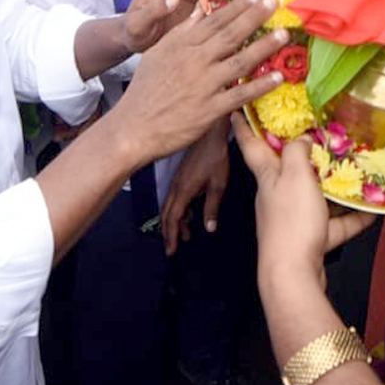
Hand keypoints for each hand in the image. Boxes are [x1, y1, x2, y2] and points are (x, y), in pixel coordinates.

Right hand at [113, 0, 286, 164]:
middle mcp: (195, 61)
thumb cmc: (144, 90)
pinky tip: (278, 77)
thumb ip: (180, 32)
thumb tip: (200, 11)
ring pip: (239, 62)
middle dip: (255, 17)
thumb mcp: (157, 54)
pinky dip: (259, 86)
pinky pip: (240, 95)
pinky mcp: (210, 110)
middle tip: (275, 3)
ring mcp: (204, 85)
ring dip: (264, 47)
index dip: (238, 7)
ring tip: (284, 34)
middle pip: (230, 35)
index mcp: (182, 46)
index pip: (214, 21)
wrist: (133, 127)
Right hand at [161, 117, 229, 254]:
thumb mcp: (218, 184)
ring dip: (174, 222)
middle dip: (169, 232)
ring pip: (169, 206)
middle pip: (167, 215)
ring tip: (184, 234)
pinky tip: (187, 213)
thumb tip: (208, 227)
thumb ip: (212, 207)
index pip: (173, 219)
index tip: (171, 250)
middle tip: (172, 248)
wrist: (211, 134)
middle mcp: (176, 186)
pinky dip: (177, 210)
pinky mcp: (181, 175)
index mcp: (184, 190)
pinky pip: (174, 197)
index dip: (171, 236)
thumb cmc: (216, 156)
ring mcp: (177, 180)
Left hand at [234, 114, 374, 288]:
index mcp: (268, 177)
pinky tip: (373, 211)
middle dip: (301, 155)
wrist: (293, 274)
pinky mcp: (310, 241)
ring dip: (335, 188)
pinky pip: (334, 225)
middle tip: (321, 137)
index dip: (244, 126)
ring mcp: (293, 220)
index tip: (237, 112)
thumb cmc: (290, 220)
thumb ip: (297, 151)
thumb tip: (303, 139)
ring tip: (357, 173)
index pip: (251, 145)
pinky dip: (352, 218)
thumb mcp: (294, 175)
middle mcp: (277, 196)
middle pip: (287, 170)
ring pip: (314, 197)